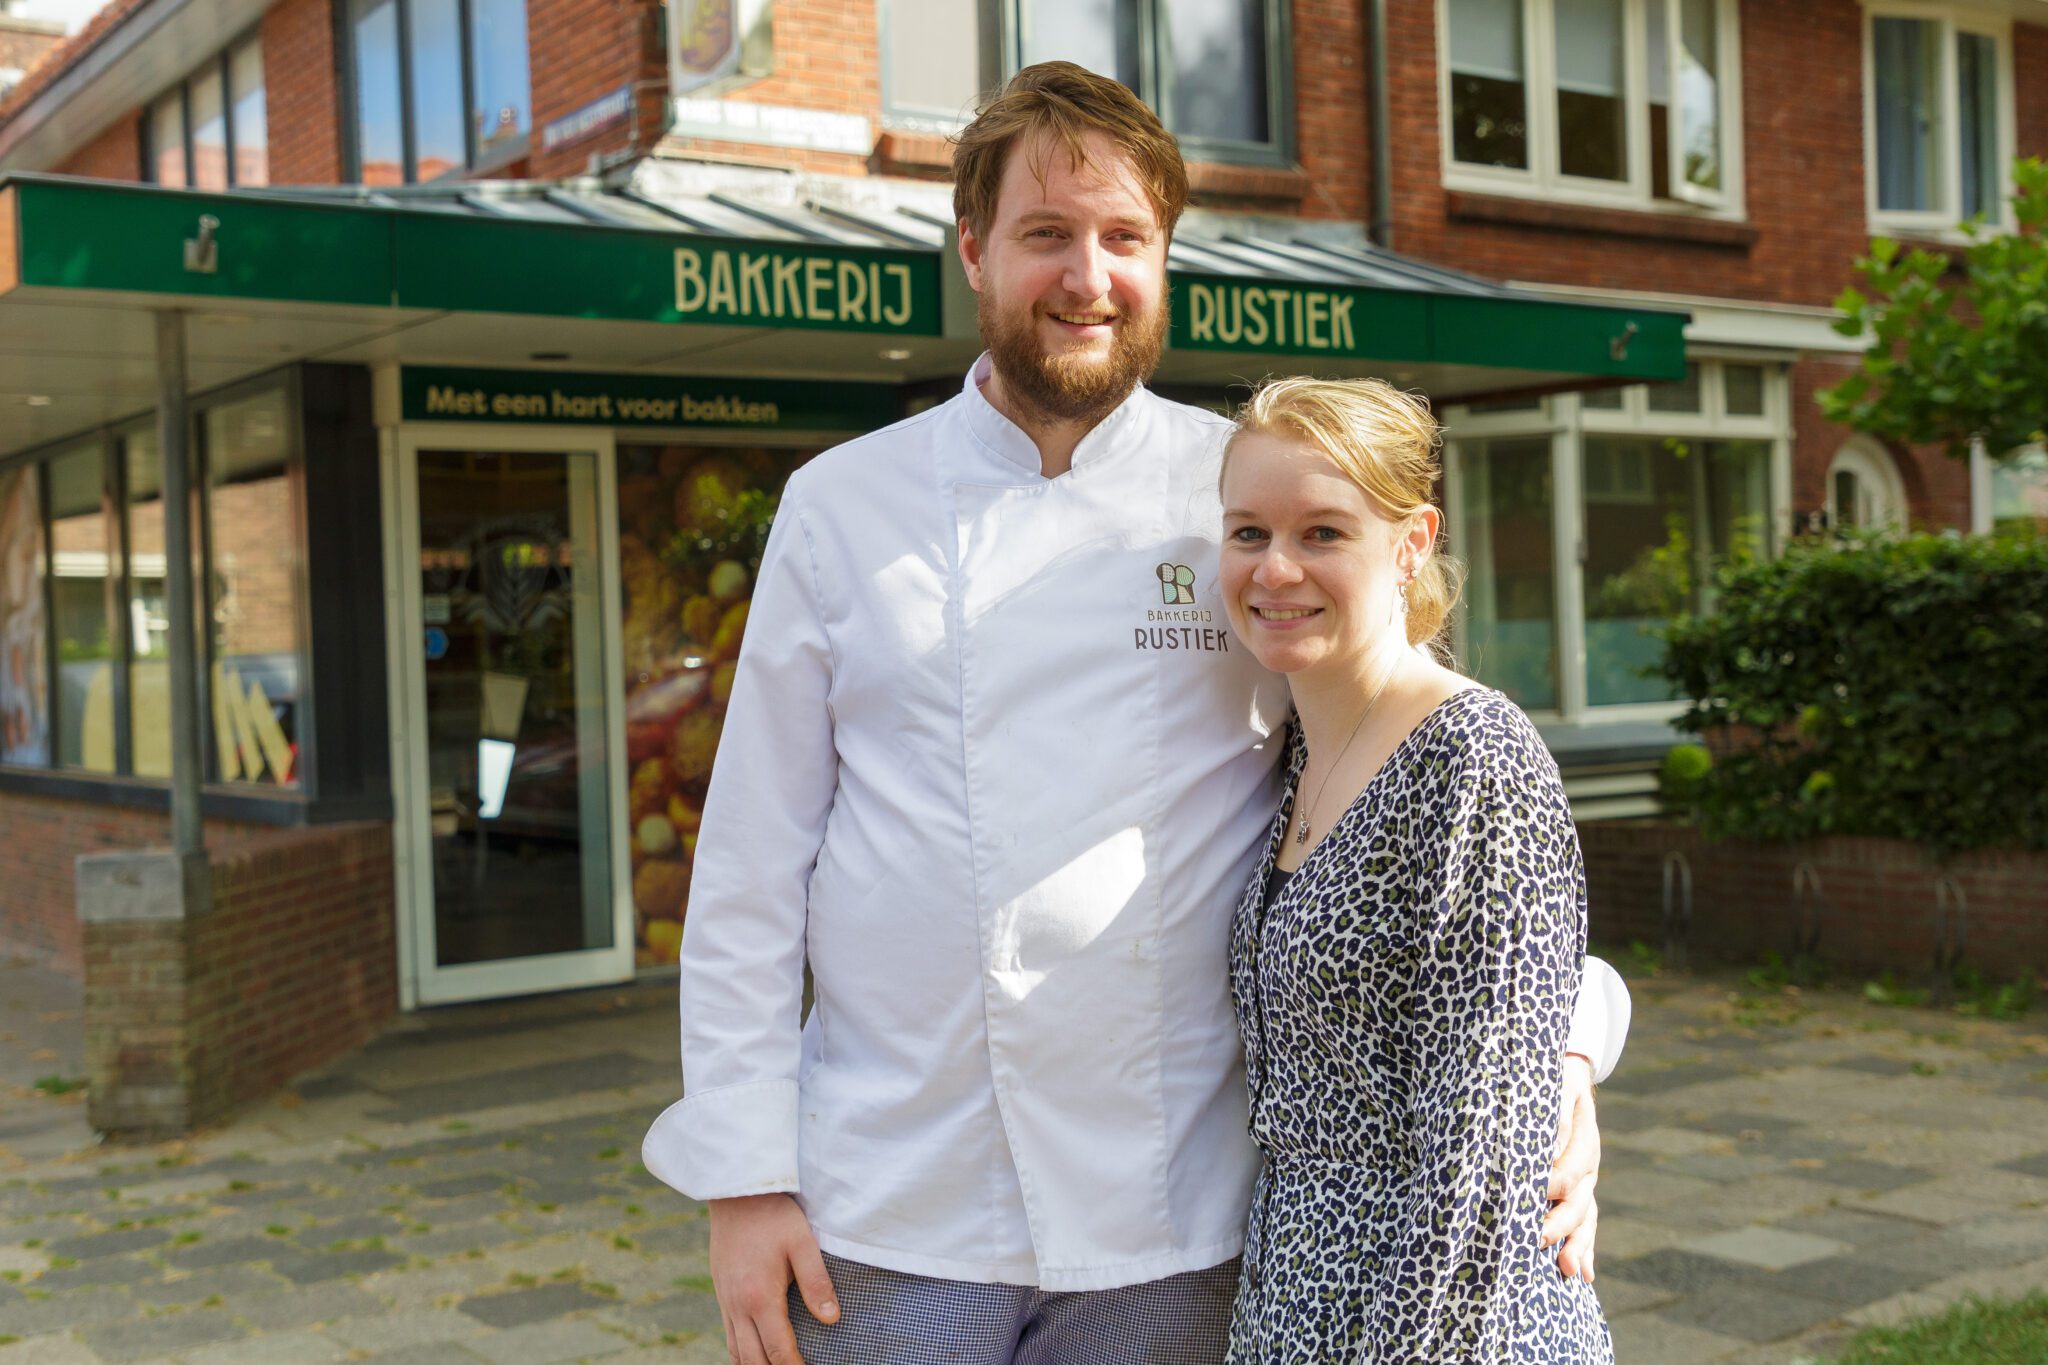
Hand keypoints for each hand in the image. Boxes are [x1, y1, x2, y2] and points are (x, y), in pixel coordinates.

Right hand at [708, 1193, 839, 1363]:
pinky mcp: (721, 1291)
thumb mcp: (803, 1243)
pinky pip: (728, 1333)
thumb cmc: (773, 1215)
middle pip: (753, 1359)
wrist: (735, 1192)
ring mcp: (726, 1300)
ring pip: (736, 1351)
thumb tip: (832, 1319)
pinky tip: (756, 1350)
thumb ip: (817, 1283)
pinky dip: (741, 1351)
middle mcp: (738, 1305)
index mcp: (760, 1297)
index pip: (778, 1350)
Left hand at [1543, 1053, 1599, 1281]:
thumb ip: (1555, 1112)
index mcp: (1583, 1140)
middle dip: (1560, 1223)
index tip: (1533, 1195)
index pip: (1569, 1169)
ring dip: (1577, 1245)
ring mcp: (1586, 1182)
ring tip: (1568, 1270)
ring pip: (1585, 1217)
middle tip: (1540, 1239)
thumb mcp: (1555, 1087)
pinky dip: (1584, 1249)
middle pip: (1578, 1200)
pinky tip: (1582, 1275)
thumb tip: (1549, 1143)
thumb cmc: (1551, 1082)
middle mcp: (1588, 1165)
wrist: (1566, 1078)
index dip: (1551, 1184)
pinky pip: (1586, 1223)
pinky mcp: (1579, 1193)